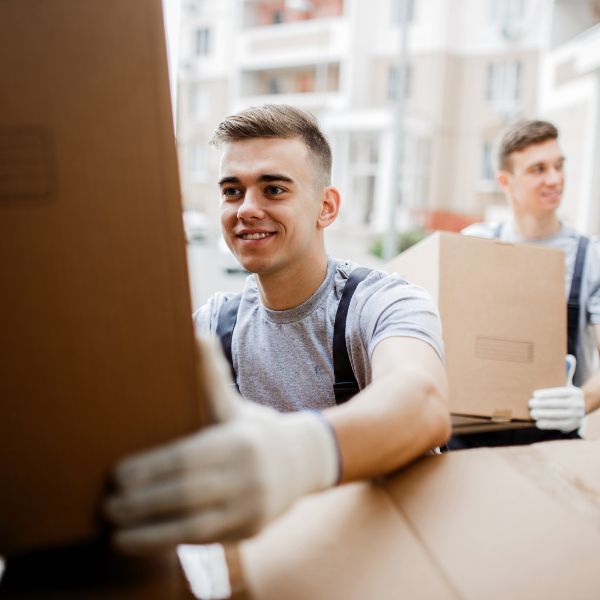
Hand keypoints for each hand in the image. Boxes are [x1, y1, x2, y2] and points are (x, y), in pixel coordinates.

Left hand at [105, 335, 339, 553]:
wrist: (304, 461)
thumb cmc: (256, 429)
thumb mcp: (234, 403)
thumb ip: (210, 375)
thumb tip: (193, 333)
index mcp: (238, 441)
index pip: (186, 458)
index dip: (148, 469)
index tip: (115, 475)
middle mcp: (248, 476)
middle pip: (185, 494)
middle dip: (141, 504)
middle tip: (106, 506)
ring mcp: (252, 508)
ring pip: (194, 527)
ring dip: (149, 534)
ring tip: (115, 535)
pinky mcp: (250, 532)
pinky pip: (205, 542)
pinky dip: (171, 543)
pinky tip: (145, 541)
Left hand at [528, 354, 584, 432]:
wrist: (583, 404)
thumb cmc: (566, 391)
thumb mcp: (567, 381)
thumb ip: (566, 371)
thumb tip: (568, 358)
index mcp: (574, 393)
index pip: (559, 393)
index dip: (546, 394)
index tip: (534, 394)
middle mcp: (576, 404)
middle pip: (558, 405)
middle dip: (542, 405)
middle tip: (530, 404)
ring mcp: (575, 415)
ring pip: (558, 416)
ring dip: (544, 415)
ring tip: (532, 413)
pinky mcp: (572, 425)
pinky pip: (559, 425)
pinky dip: (548, 424)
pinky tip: (538, 423)